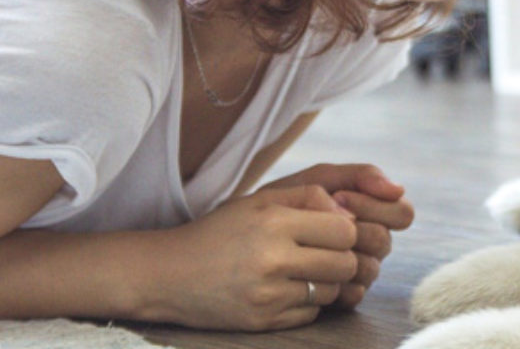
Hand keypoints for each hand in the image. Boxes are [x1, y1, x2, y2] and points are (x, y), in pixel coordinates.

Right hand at [142, 184, 357, 330]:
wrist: (168, 275)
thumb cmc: (219, 232)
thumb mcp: (259, 200)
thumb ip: (308, 197)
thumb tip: (351, 217)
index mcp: (274, 222)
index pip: (344, 231)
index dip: (346, 232)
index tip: (332, 233)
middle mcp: (273, 260)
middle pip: (345, 264)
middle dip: (342, 259)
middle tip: (323, 255)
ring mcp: (268, 295)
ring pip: (331, 292)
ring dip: (326, 282)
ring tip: (301, 272)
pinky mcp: (263, 322)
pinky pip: (311, 314)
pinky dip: (306, 303)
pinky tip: (285, 291)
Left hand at [262, 163, 414, 307]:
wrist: (239, 238)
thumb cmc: (280, 204)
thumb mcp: (314, 179)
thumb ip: (358, 174)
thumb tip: (398, 189)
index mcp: (371, 213)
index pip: (402, 213)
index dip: (375, 206)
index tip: (340, 197)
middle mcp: (369, 242)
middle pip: (385, 241)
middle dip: (352, 228)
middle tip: (318, 220)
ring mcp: (356, 270)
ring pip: (372, 269)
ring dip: (341, 255)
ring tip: (309, 246)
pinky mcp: (340, 295)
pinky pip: (354, 293)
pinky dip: (334, 280)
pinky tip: (309, 270)